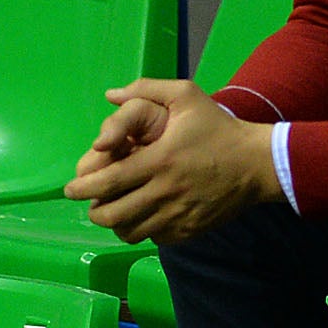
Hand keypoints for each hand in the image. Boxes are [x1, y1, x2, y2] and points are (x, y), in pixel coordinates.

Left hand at [60, 78, 282, 244]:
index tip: (70, 189)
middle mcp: (164, 192)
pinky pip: (152, 238)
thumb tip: (110, 96)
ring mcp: (176, 215)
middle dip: (93, 210)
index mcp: (159, 161)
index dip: (83, 188)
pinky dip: (142, 230)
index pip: (108, 182)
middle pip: (112, 215)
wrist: (257, 164)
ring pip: (129, 232)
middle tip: (91, 202)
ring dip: (115, 223)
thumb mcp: (187, 95)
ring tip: (114, 211)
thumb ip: (147, 89)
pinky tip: (143, 216)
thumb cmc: (218, 128)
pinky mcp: (188, 231)